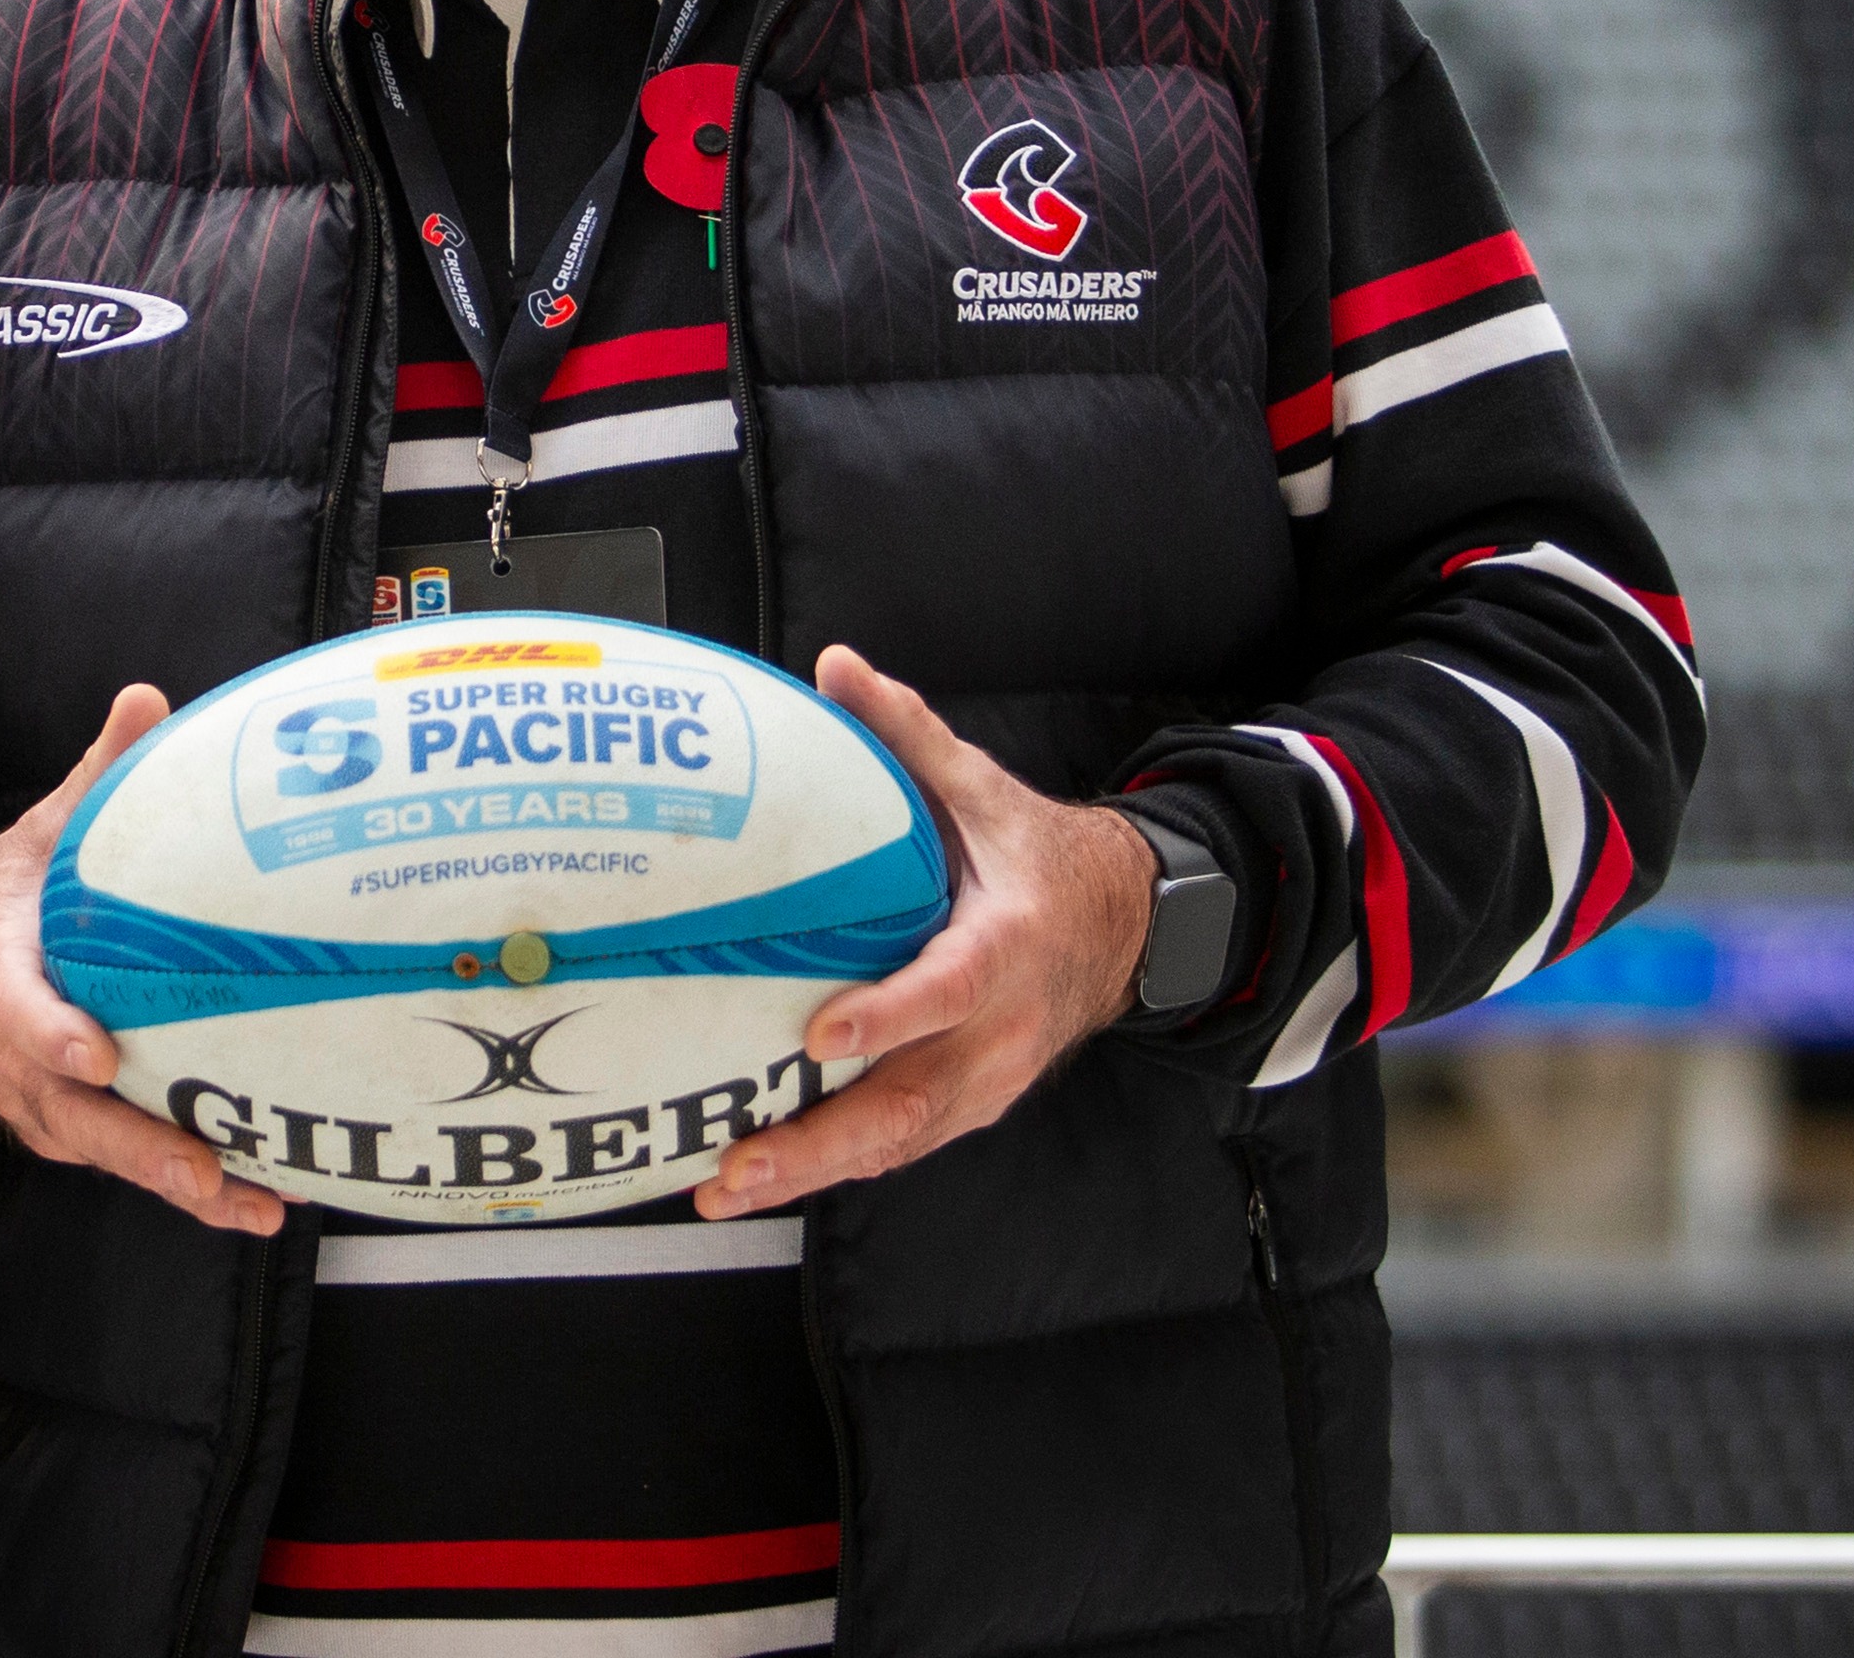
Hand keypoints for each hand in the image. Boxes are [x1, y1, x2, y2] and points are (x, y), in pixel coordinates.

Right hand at [0, 685, 285, 1238]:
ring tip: (254, 1202)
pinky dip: (191, 1191)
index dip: (50, 1035)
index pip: (15, 1011)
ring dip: (177, 1184)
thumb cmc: (9, 903)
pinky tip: (262, 1201)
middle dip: (136, 1146)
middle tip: (199, 1164)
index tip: (94, 1049)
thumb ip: (95, 778)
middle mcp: (14, 1058)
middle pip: (71, 1114)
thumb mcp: (40, 835)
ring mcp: (42, 1107)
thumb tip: (147, 698)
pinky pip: (129, 1166)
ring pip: (107, 1155)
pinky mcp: (75, 1134)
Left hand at [697, 646, 1154, 1220]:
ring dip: (813, 1171)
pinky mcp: (972, 1107)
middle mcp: (1001, 1030)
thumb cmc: (1037, 860)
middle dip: (822, 1141)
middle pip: (912, 1101)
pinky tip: (761, 1184)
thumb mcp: (984, 791)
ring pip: (900, 1141)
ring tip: (727, 1189)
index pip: (948, 990)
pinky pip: (901, 1147)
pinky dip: (834, 1171)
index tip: (821, 1034)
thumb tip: (838, 665)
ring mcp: (989, 1080)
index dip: (890, 1017)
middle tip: (738, 1162)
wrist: (1126, 928)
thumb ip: (908, 735)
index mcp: (1007, 946)